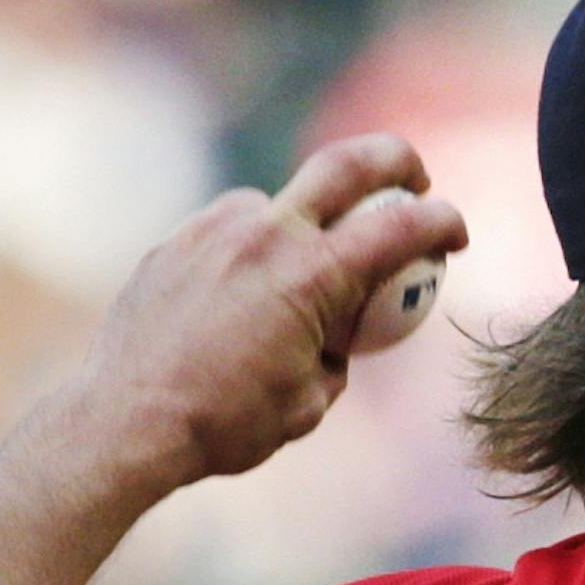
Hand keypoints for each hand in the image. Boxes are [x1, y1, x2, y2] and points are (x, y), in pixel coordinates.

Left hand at [77, 133, 467, 490]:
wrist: (128, 420)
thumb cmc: (225, 424)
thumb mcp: (309, 403)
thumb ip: (337, 353)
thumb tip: (341, 333)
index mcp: (312, 276)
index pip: (400, 227)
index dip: (441, 222)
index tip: (456, 231)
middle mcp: (267, 233)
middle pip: (346, 162)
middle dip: (394, 159)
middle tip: (413, 176)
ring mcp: (216, 228)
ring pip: (278, 206)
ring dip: (303, 228)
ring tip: (298, 284)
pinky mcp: (178, 241)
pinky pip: (231, 232)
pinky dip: (252, 253)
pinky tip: (241, 299)